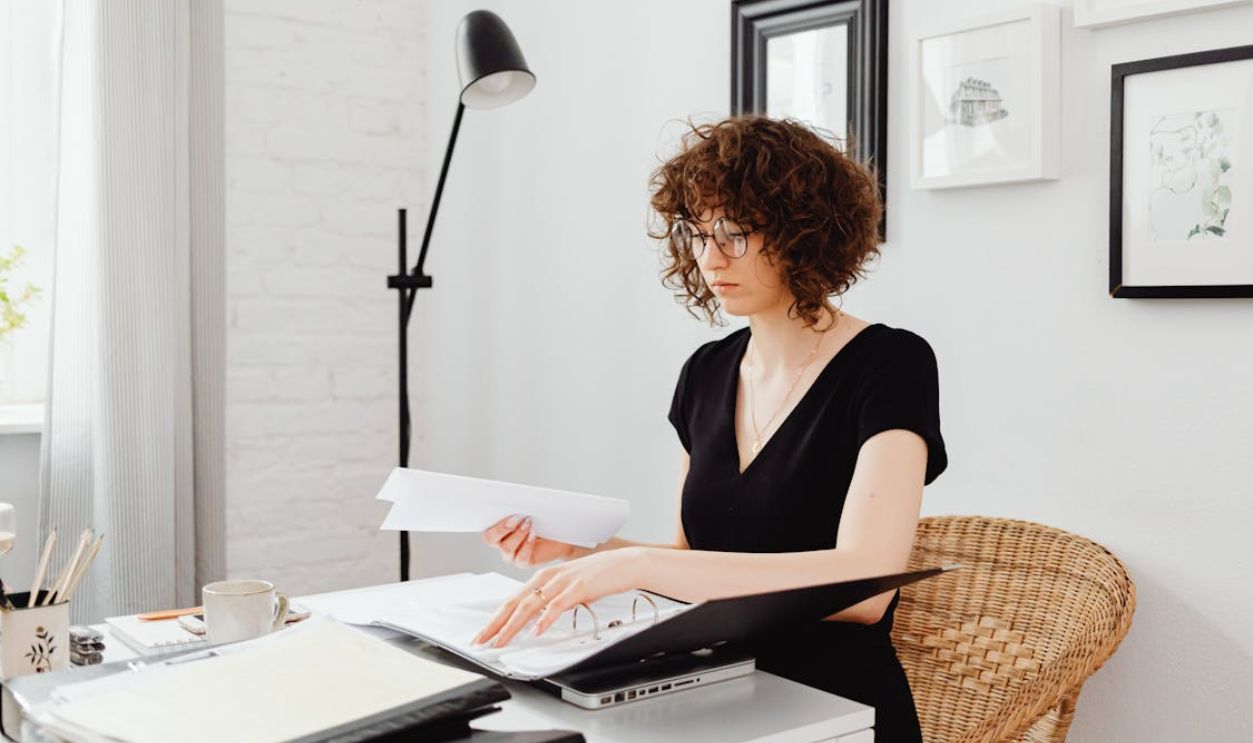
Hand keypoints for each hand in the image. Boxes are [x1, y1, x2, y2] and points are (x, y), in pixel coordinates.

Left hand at [474, 548, 647, 647]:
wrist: (624, 563)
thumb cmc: (597, 576)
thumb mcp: (567, 587)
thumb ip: (550, 599)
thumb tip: (536, 618)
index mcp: (543, 578)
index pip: (512, 600)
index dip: (495, 618)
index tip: (484, 634)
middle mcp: (548, 578)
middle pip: (514, 603)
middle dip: (495, 624)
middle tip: (481, 641)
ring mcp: (562, 582)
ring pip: (530, 605)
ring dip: (512, 626)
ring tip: (501, 641)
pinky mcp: (578, 588)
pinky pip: (557, 605)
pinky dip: (545, 619)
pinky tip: (537, 631)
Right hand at [482, 514, 576, 567]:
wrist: (560, 537)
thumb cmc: (542, 521)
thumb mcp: (529, 511)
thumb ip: (518, 507)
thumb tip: (513, 499)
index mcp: (497, 530)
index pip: (485, 527)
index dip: (488, 520)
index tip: (497, 509)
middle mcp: (501, 543)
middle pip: (490, 539)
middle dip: (501, 528)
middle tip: (515, 518)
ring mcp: (511, 555)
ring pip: (506, 548)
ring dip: (517, 534)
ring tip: (528, 523)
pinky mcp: (523, 562)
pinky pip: (520, 557)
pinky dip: (526, 545)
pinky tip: (533, 535)